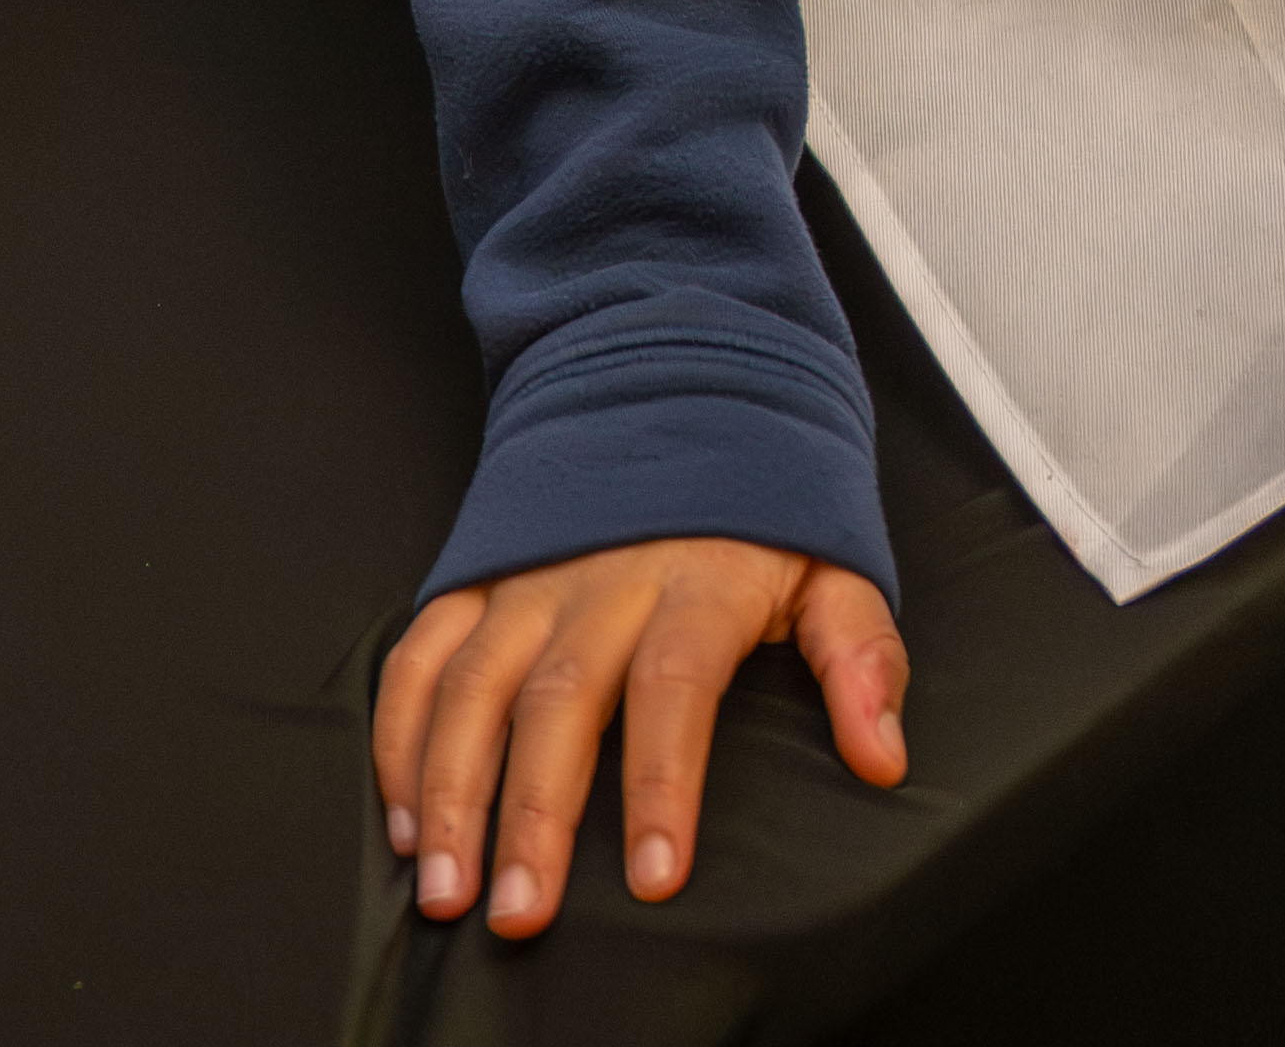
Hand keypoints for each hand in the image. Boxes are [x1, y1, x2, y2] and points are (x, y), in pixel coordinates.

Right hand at [375, 537, 905, 936]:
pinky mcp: (477, 575)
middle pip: (558, 703)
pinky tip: (406, 815)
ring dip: (451, 790)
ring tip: (445, 884)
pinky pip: (421, 657)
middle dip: (533, 814)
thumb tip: (882, 754)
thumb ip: (860, 657)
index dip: (665, 783)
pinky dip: (402, 735)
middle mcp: (600, 580)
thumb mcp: (834, 562)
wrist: (677, 375)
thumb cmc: (757, 500)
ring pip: (473, 688)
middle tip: (522, 910)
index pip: (676, 687)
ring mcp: (529, 577)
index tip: (656, 875)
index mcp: (696, 580)